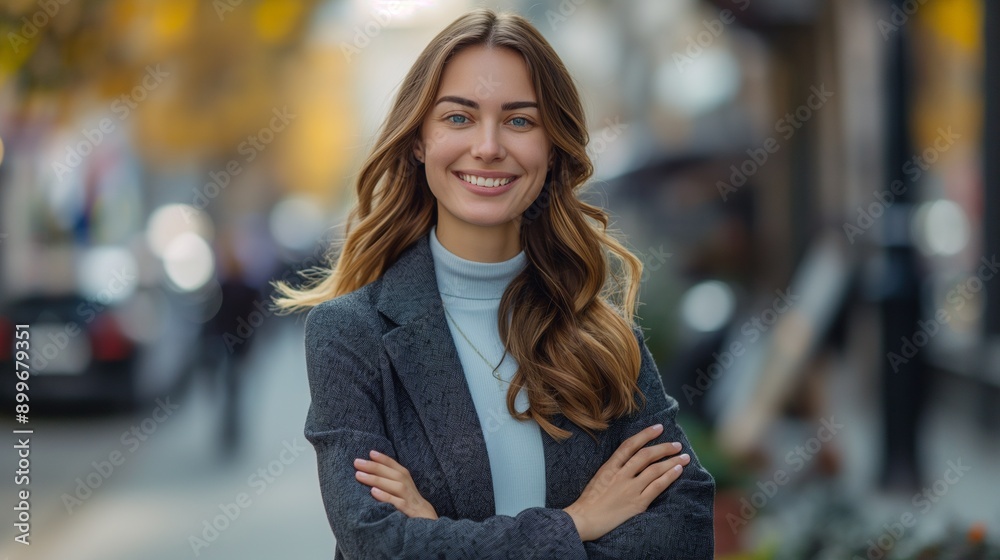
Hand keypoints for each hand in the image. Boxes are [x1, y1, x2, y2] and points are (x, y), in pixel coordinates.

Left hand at [354, 450, 438, 519]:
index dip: (383, 458)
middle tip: (357, 462)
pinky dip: (386, 497)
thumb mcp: (401, 487)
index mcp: (405, 478)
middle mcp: (408, 486)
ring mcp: (409, 498)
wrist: (426, 518)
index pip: (394, 465)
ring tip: (359, 475)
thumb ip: (389, 478)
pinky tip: (373, 492)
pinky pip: (397, 503)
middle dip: (374, 467)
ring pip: (395, 486)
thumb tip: (369, 470)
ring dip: (377, 479)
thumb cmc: (409, 501)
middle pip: (393, 474)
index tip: (370, 453)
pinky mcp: (409, 511)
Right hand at [563, 424, 689, 541]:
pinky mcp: (637, 503)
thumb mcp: (598, 477)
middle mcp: (621, 475)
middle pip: (646, 455)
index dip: (646, 434)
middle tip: (677, 444)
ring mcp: (630, 489)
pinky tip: (678, 471)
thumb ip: (614, 468)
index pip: (630, 445)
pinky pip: (657, 486)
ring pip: (655, 469)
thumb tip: (629, 460)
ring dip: (672, 461)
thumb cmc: (589, 501)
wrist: (584, 520)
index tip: (659, 428)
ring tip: (684, 457)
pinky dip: (669, 477)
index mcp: (609, 467)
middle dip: (664, 448)